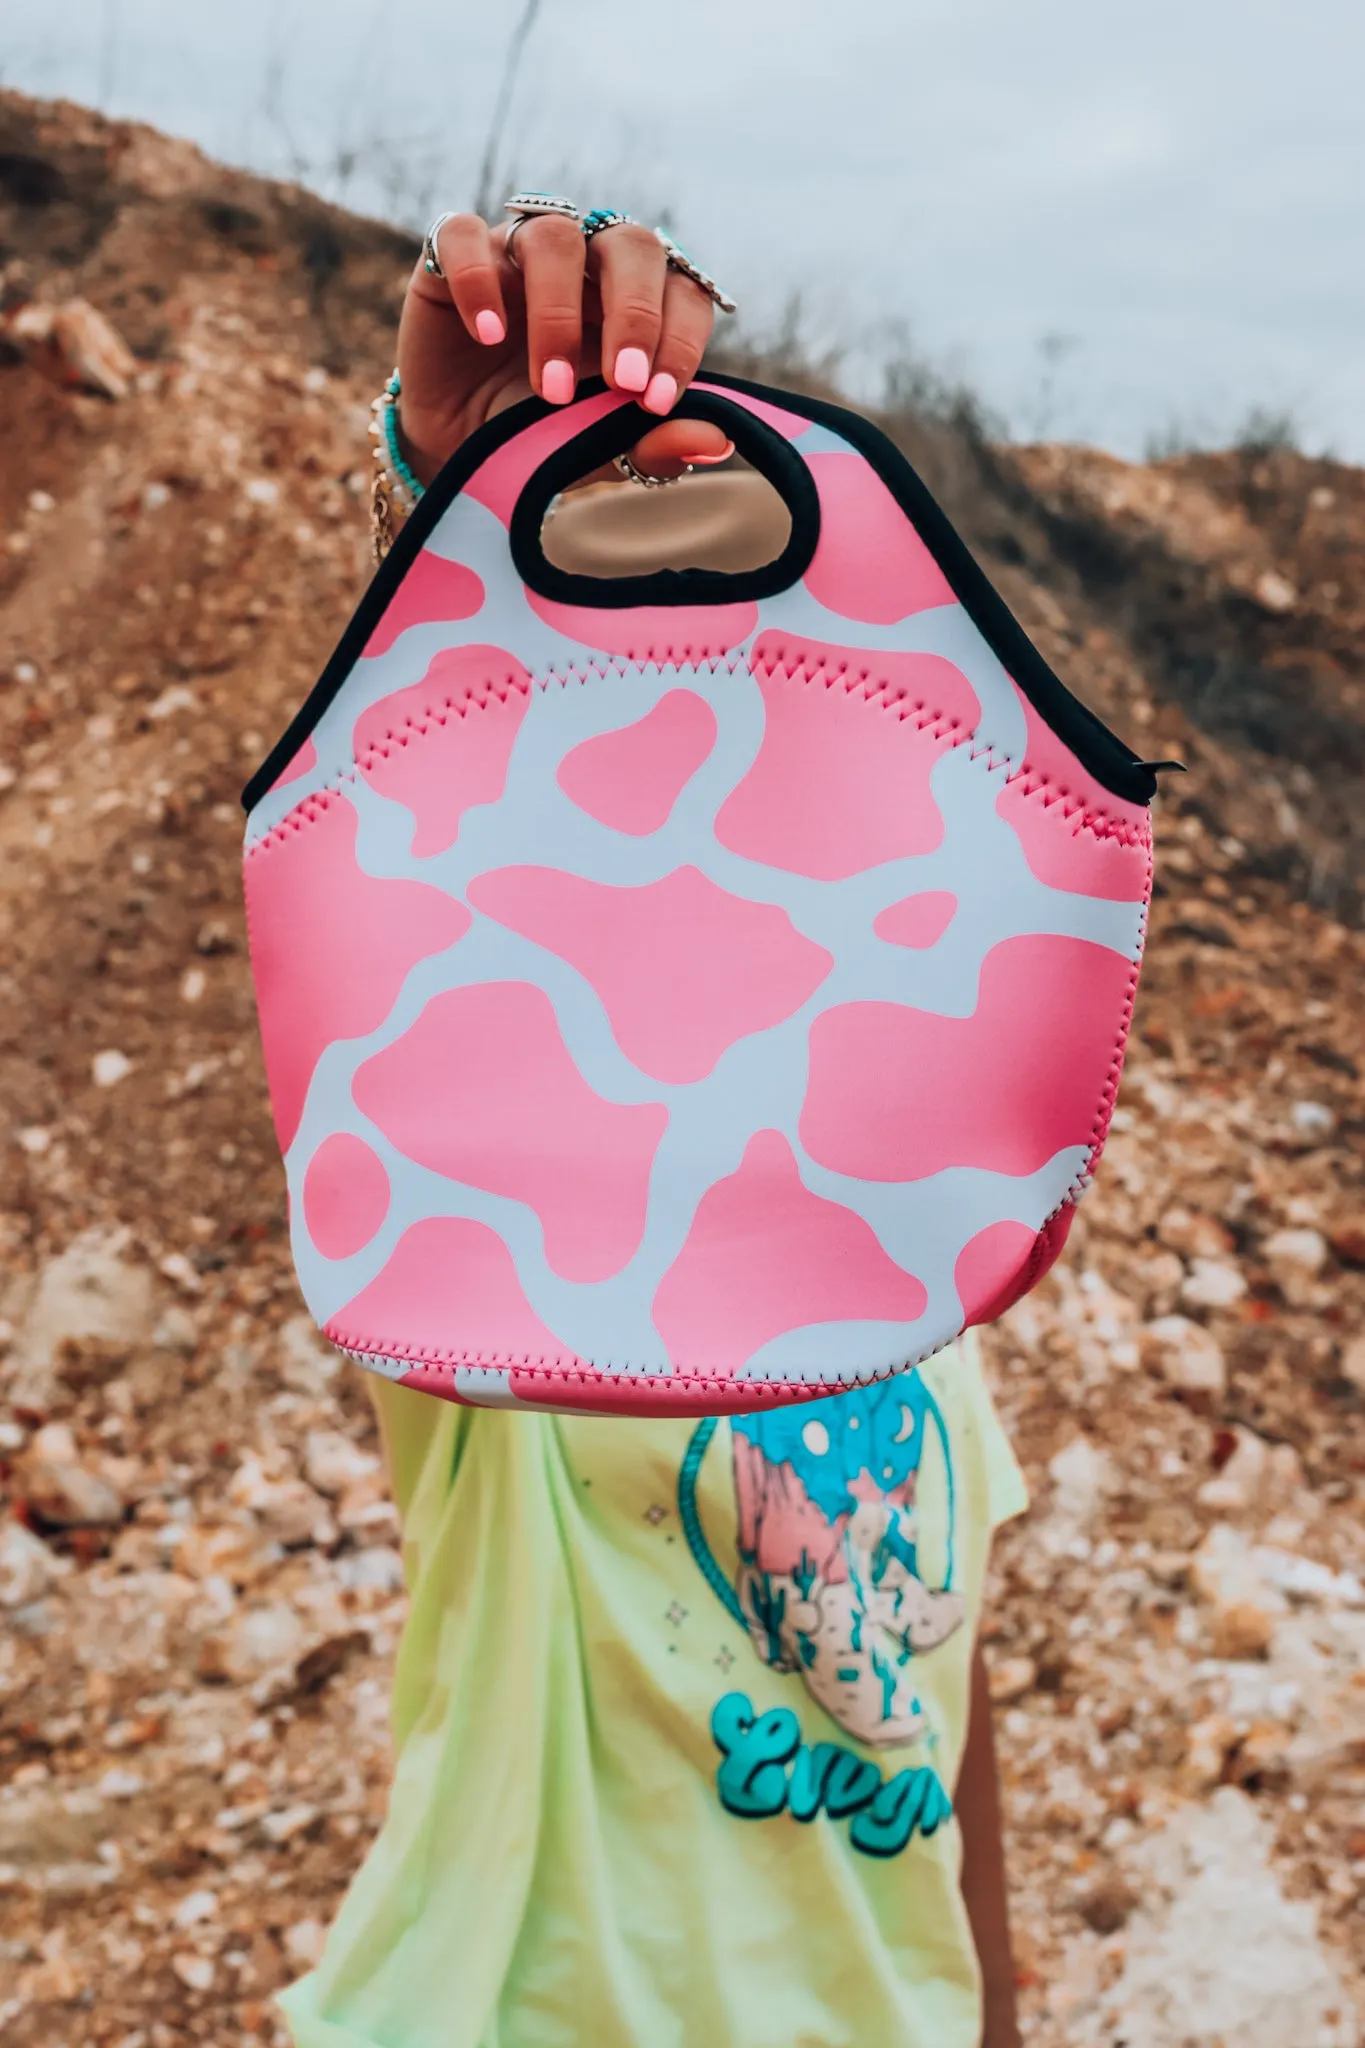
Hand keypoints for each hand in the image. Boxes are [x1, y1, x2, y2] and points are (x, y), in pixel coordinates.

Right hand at [395, 209, 732, 488]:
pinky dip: (478, 280)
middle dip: (635, 314)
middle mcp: (585, 262)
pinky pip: (464, 235)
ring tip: (550, 388)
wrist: (458, 448)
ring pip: (553, 236)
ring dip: (559, 313)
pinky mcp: (452, 256)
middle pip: (630, 245)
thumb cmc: (538, 435)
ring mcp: (518, 251)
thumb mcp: (597, 449)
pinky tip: (488, 335)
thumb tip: (719, 442)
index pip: (682, 291)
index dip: (679, 339)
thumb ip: (653, 443)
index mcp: (635, 300)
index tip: (657, 400)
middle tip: (623, 382)